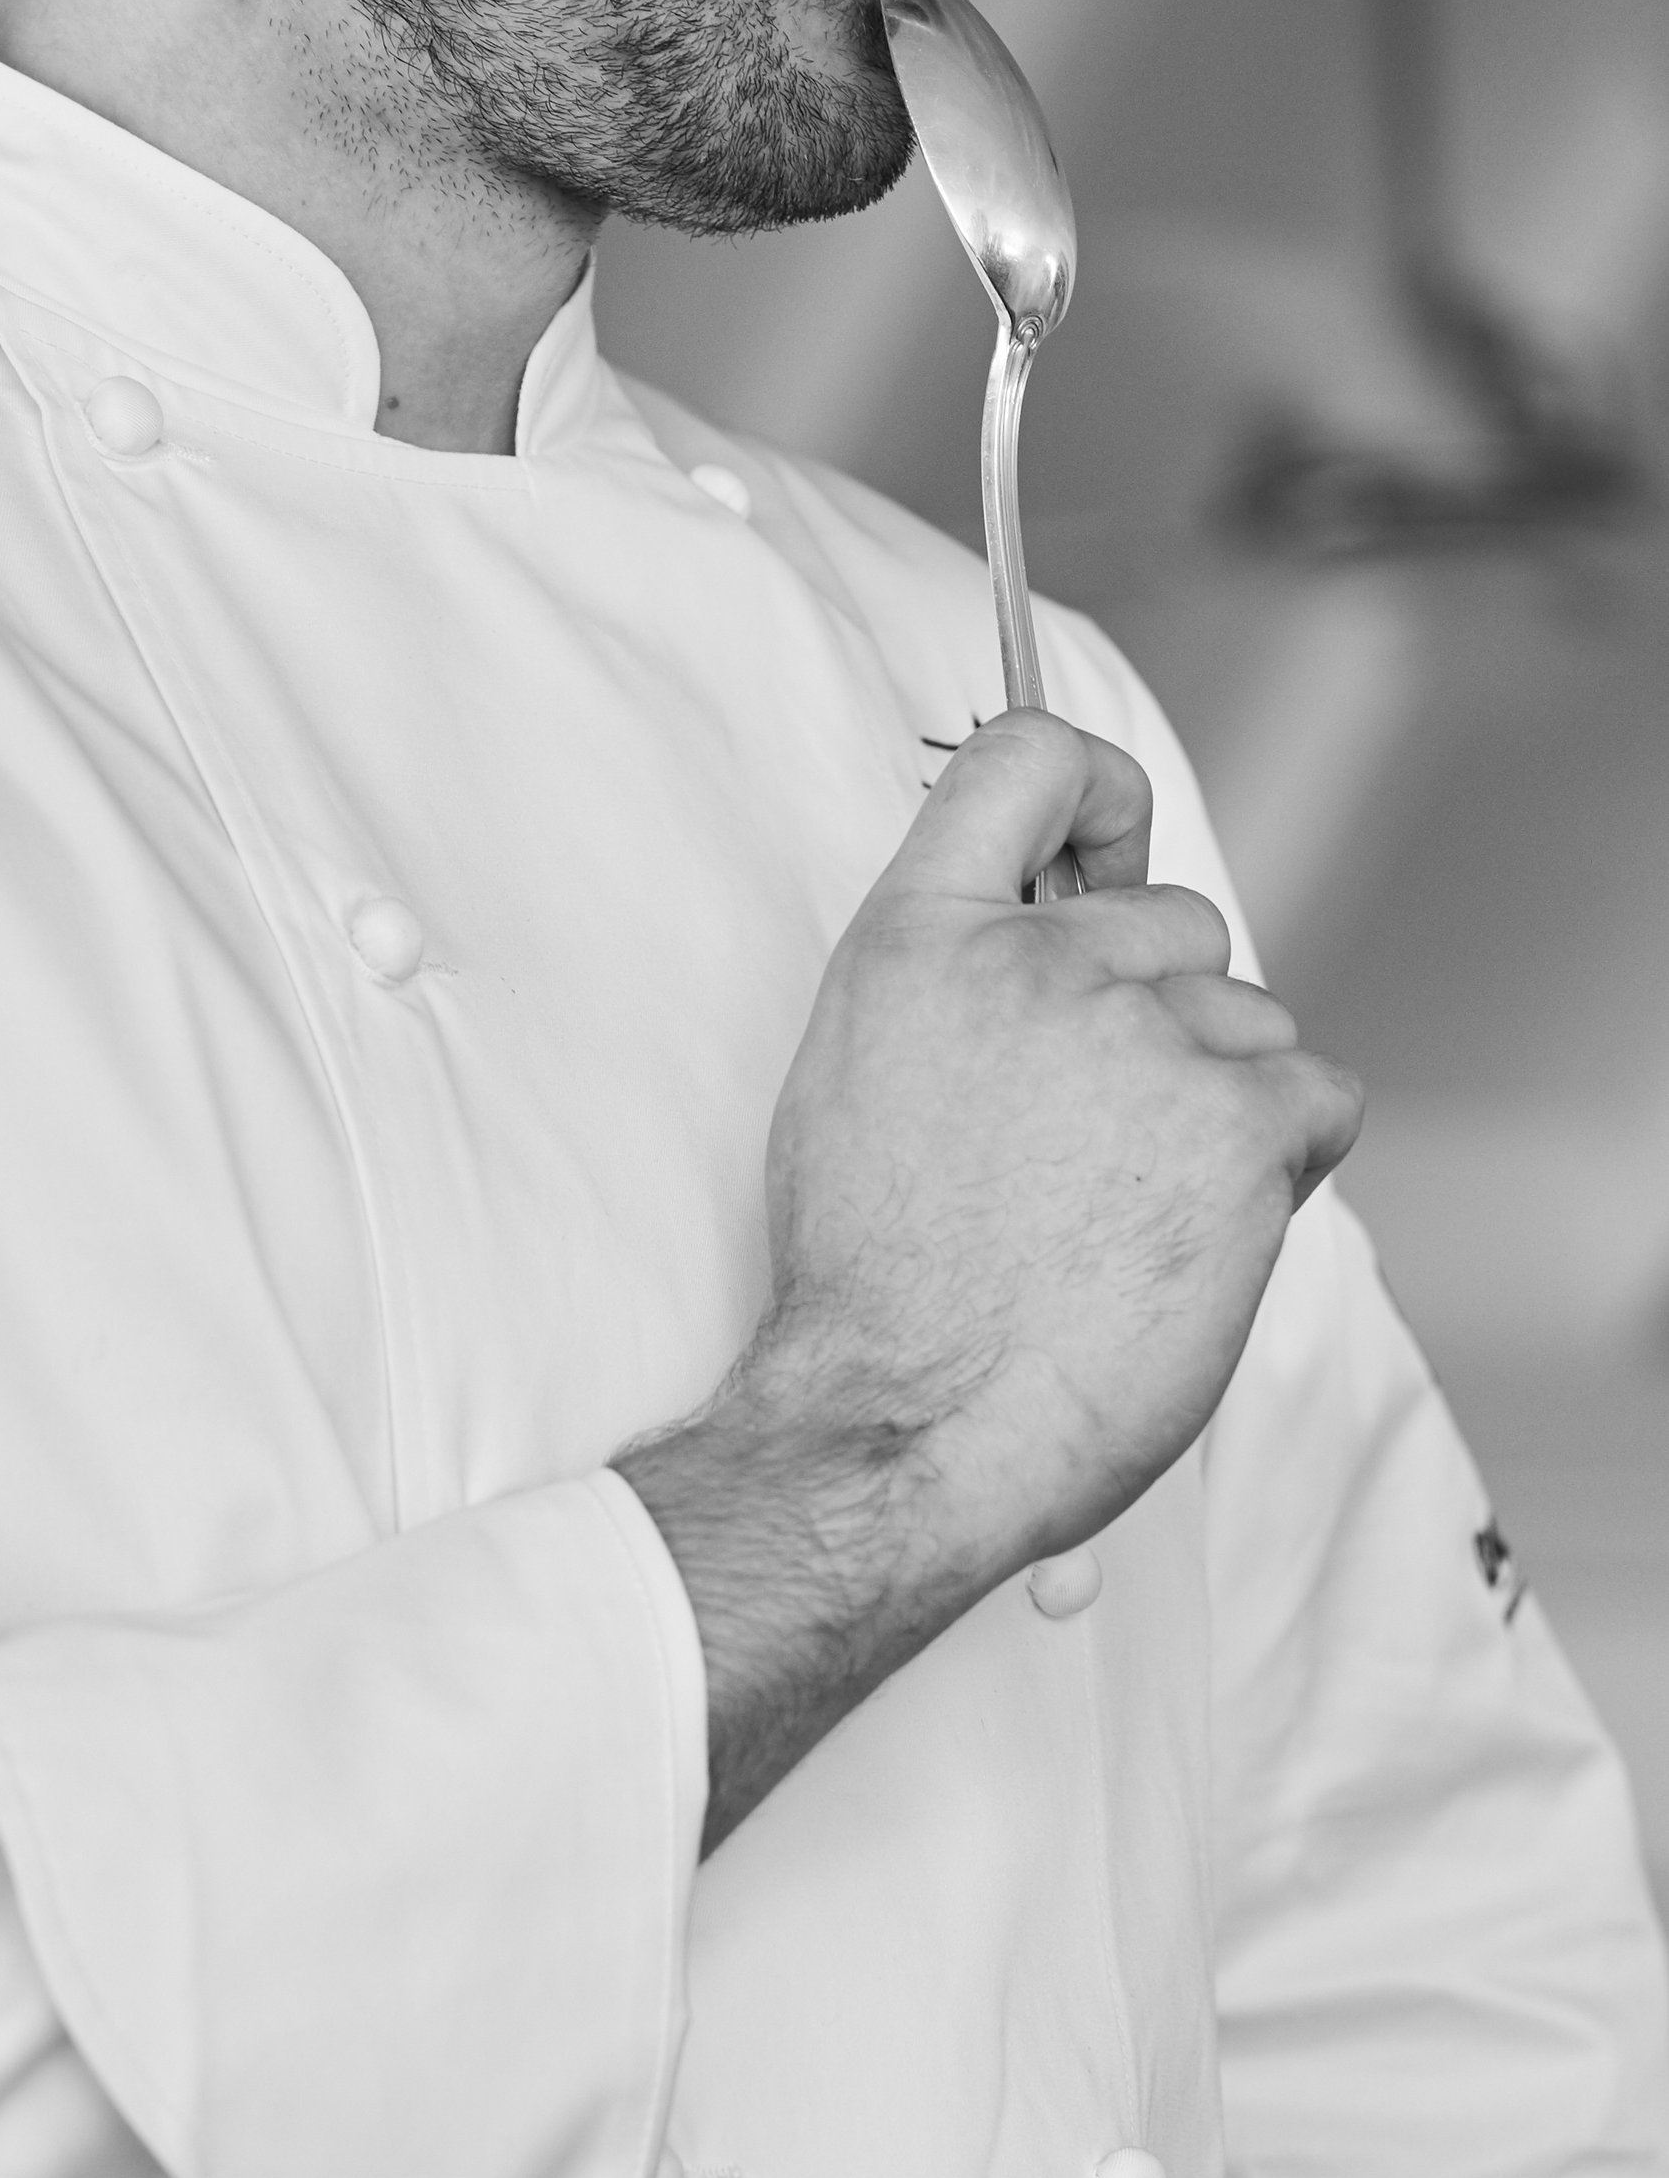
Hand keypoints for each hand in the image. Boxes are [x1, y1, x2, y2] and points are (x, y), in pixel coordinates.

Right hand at [617, 711, 1361, 1845]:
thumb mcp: (858, 1070)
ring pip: (1250, 1021)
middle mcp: (1033, 960)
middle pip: (1176, 922)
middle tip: (1109, 1135)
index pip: (1027, 759)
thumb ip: (956, 980)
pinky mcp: (1236, 1118)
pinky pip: (1318, 1095)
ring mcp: (1140, 1032)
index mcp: (920, 938)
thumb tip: (1059, 946)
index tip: (1110, 844)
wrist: (904, 1418)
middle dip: (1167, 1012)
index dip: (1097, 789)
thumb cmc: (877, 1280)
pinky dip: (1285, 1160)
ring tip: (1136, 1210)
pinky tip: (1201, 1230)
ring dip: (1223, 1101)